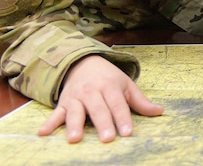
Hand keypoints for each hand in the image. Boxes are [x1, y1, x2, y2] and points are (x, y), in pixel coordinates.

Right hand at [37, 55, 163, 142]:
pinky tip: (42, 133)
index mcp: (110, 86)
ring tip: (74, 139)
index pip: (118, 104)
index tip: (128, 133)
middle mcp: (92, 92)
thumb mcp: (126, 85)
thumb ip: (140, 101)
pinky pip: (55, 114)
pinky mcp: (63, 103)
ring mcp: (76, 98)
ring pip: (76, 112)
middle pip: (98, 109)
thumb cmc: (108, 78)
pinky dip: (49, 123)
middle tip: (108, 138)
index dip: (123, 118)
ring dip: (74, 125)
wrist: (83, 62)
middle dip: (103, 123)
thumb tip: (160, 112)